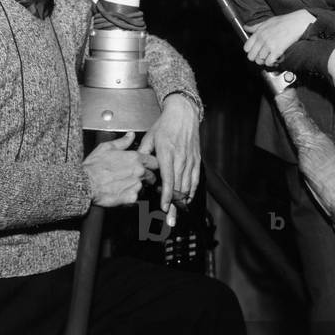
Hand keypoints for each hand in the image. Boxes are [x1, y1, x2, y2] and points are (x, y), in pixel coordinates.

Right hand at [83, 132, 158, 207]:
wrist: (85, 185)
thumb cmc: (93, 167)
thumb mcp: (106, 148)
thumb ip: (123, 142)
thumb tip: (131, 135)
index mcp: (134, 158)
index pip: (154, 161)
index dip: (151, 164)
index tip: (147, 166)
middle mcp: (138, 171)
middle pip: (152, 174)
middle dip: (146, 176)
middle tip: (134, 177)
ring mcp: (136, 185)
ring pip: (145, 187)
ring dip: (138, 186)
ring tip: (124, 185)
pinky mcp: (131, 198)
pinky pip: (137, 197)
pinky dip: (131, 196)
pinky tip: (121, 192)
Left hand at [138, 94, 200, 227]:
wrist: (183, 114)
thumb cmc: (165, 125)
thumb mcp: (149, 137)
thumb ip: (143, 153)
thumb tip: (137, 167)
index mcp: (167, 153)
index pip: (168, 179)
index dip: (166, 195)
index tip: (163, 207)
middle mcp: (181, 158)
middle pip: (178, 187)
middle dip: (174, 206)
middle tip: (170, 221)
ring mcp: (190, 160)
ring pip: (188, 186)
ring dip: (183, 202)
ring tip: (177, 215)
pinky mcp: (196, 160)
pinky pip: (195, 179)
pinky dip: (192, 192)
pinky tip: (188, 201)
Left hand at [244, 10, 315, 66]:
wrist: (297, 23)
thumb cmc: (284, 21)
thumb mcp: (267, 21)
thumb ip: (256, 26)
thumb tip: (246, 27)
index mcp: (259, 32)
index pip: (246, 47)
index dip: (250, 51)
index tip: (255, 52)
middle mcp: (262, 39)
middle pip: (251, 56)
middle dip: (256, 58)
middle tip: (262, 57)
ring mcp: (269, 45)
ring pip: (260, 60)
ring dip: (265, 61)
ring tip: (269, 58)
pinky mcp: (277, 50)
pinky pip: (269, 62)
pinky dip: (271, 63)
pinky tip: (275, 60)